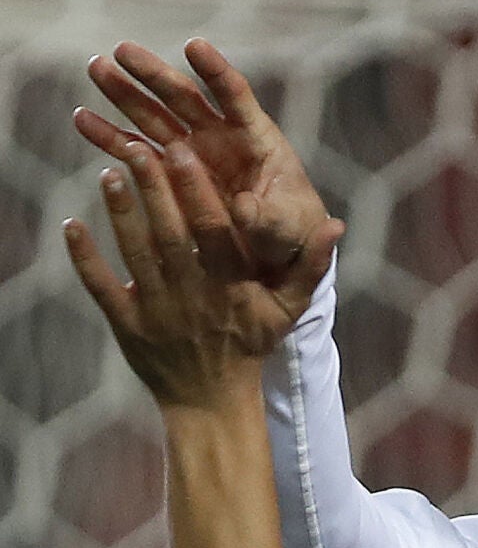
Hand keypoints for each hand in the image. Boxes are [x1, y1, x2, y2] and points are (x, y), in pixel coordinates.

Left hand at [64, 138, 344, 408]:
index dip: (196, 190)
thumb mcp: (289, 308)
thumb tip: (337, 226)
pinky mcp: (125, 324)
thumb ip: (312, 265)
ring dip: (120, 213)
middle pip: (169, 233)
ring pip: (134, 253)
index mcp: (230, 284)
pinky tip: (71, 223)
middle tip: (138, 148)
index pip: (213, 229)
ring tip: (108, 172)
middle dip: (153, 190)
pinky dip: (84, 256)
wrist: (211, 399)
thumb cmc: (252, 345)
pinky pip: (100, 286)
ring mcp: (155, 309)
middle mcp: (191, 293)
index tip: (182, 153)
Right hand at [74, 38, 329, 280]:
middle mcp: (222, 137)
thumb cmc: (293, 234)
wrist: (279, 253)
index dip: (216, 71)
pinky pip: (136, 150)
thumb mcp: (286, 229)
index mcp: (258, 139)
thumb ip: (268, 219)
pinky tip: (82, 118)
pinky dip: (111, 137)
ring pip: (154, 115)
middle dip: (154, 74)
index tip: (193, 45)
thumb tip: (245, 209)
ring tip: (96, 67)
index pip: (236, 96)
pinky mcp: (172, 173)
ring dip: (124, 93)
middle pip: (185, 96)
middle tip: (121, 49)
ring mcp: (194, 152)